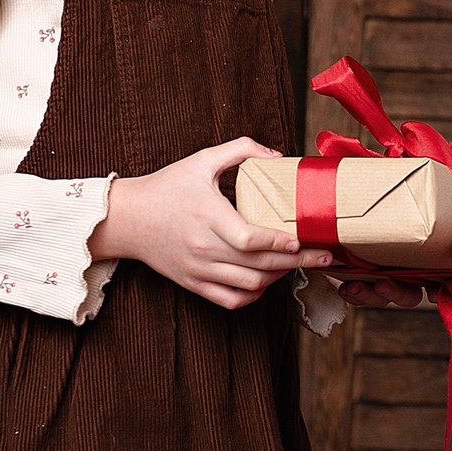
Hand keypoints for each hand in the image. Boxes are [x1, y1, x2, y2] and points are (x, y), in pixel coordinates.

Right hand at [89, 137, 333, 309]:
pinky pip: (231, 300)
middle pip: (259, 265)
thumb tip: (277, 156)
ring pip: (250, 285)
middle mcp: (204, 248)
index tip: (301, 239)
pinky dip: (254, 295)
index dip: (279, 243)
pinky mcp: (194, 284)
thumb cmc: (166, 187)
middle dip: (297, 262)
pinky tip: (267, 282)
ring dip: (279, 278)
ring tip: (298, 264)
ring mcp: (199, 270)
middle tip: (324, 257)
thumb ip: (240, 150)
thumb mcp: (201, 160)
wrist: (127, 219)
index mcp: (208, 217)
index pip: (249, 239)